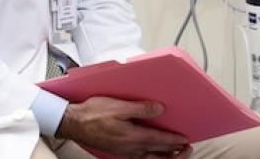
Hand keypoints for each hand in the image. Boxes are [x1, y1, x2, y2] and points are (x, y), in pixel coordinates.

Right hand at [56, 97, 190, 157]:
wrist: (73, 123)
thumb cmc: (92, 114)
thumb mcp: (118, 106)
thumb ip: (141, 109)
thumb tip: (159, 109)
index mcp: (132, 137)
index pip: (160, 141)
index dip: (174, 141)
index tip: (185, 140)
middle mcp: (130, 148)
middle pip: (158, 155)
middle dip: (174, 153)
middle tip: (186, 149)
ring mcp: (123, 151)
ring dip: (164, 157)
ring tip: (174, 154)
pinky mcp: (118, 151)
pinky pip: (140, 158)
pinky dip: (151, 157)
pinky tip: (152, 154)